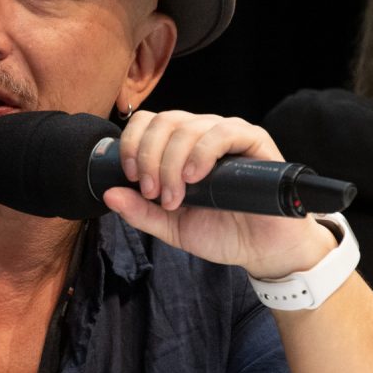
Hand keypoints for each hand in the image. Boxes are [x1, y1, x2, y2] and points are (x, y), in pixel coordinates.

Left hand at [101, 110, 336, 277]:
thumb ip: (141, 212)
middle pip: (164, 121)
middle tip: (154, 194)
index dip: (132, 144)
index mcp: (180, 147)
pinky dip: (203, 151)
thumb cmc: (223, 232)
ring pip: (188, 126)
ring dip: (172, 162)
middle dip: (149, 158)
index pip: (148, 122)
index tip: (130, 178)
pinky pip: (224, 131)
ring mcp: (228, 134)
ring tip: (177, 196)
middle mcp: (202, 134)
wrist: (264, 251)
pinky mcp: (254, 140)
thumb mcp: (172, 227)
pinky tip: (196, 176)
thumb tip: (108, 194)